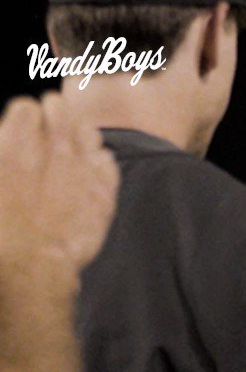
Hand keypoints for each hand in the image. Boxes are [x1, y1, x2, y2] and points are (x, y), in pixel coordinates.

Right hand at [0, 94, 118, 272]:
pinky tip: (90, 173)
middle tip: (51, 130)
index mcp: (15, 142)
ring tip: (71, 152)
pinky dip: (101, 163)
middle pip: (60, 110)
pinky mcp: (104, 194)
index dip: (26, 116)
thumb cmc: (1, 226)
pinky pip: (108, 162)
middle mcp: (53, 150)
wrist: (32, 264)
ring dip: (80, 137)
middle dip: (55, 116)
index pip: (27, 107)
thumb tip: (8, 141)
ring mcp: (82, 171)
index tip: (25, 126)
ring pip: (89, 133)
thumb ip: (5, 149)